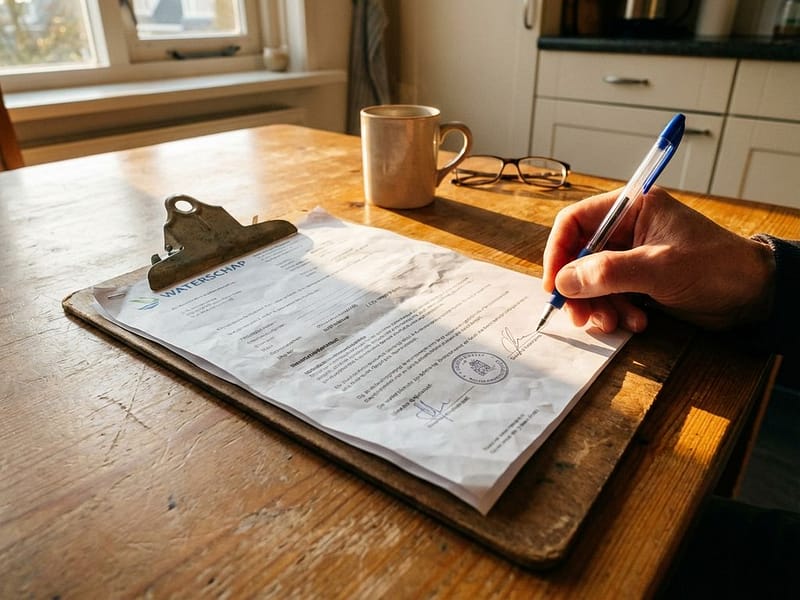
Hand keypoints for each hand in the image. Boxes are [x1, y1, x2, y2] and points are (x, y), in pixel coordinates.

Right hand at [542, 186, 775, 332]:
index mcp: (632, 209)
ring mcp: (633, 257)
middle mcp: (628, 230)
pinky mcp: (640, 282)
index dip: (559, 251)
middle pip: (580, 256)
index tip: (554, 285)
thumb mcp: (659, 268)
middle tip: (580, 316)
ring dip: (599, 306)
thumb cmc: (716, 268)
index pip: (576, 221)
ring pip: (593, 282)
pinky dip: (617, 312)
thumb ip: (608, 273)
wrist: (755, 296)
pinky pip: (611, 297)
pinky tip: (637, 323)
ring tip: (617, 324)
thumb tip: (563, 281)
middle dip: (578, 289)